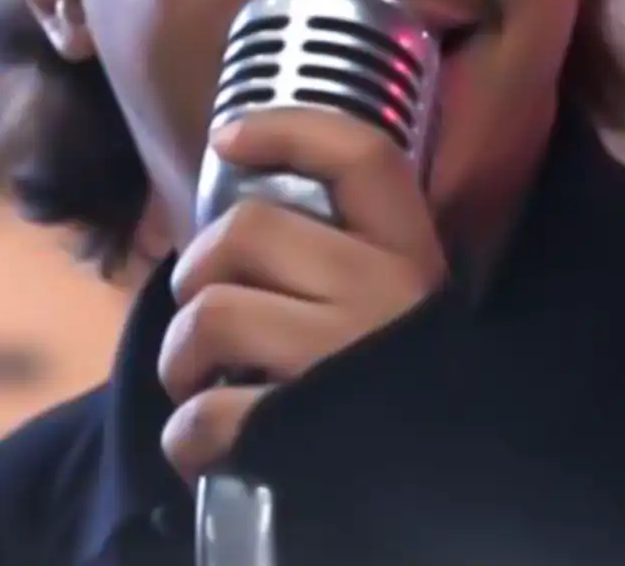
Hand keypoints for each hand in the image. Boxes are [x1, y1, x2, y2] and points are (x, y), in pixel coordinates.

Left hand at [158, 107, 448, 483]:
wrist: (445, 497)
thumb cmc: (394, 380)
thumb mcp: (391, 303)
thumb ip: (341, 257)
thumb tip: (239, 223)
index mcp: (408, 253)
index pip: (362, 155)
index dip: (288, 127)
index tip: (227, 137)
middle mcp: (382, 295)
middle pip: (249, 229)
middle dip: (196, 267)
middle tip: (197, 300)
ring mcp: (342, 361)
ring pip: (214, 314)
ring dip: (179, 352)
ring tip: (191, 375)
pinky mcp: (302, 433)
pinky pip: (208, 414)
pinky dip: (186, 431)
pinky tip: (200, 439)